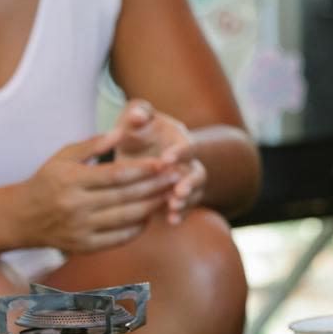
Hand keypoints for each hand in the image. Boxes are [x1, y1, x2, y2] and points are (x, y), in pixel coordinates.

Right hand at [16, 125, 179, 253]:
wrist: (20, 218)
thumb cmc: (46, 181)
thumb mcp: (62, 156)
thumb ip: (93, 144)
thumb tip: (121, 131)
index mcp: (71, 180)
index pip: (115, 175)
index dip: (143, 169)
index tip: (164, 162)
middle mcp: (76, 206)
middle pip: (125, 196)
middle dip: (155, 186)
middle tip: (177, 177)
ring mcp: (80, 229)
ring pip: (126, 219)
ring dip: (152, 207)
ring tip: (170, 195)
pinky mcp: (84, 247)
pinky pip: (119, 239)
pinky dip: (137, 228)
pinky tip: (150, 216)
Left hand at [114, 98, 206, 224]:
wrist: (138, 149)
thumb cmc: (136, 131)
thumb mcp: (134, 118)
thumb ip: (137, 112)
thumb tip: (138, 116)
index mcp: (179, 139)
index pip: (187, 146)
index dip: (180, 152)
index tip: (166, 159)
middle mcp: (187, 161)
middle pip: (198, 173)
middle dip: (190, 183)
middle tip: (179, 192)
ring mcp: (185, 181)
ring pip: (195, 193)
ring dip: (186, 201)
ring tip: (174, 207)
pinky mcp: (178, 197)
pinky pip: (185, 207)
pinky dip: (179, 214)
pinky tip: (171, 221)